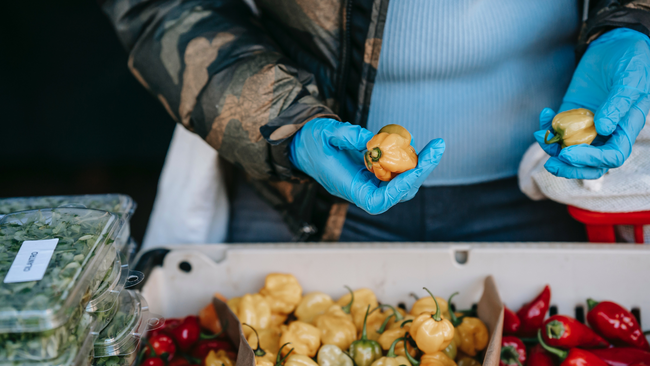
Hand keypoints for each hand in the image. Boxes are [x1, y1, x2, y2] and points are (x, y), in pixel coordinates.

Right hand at [290, 118, 444, 214]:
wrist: (303, 145)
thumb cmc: (311, 141)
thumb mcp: (324, 132)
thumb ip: (347, 134)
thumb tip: (372, 140)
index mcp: (347, 187)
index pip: (378, 200)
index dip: (399, 188)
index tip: (415, 168)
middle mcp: (361, 189)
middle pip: (398, 192)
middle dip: (421, 171)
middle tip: (437, 147)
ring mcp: (369, 182)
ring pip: (402, 184)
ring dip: (420, 166)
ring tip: (432, 147)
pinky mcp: (374, 173)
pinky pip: (398, 173)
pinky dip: (410, 161)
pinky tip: (416, 146)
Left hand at [534, 28, 649, 178]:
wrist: (615, 42)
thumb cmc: (631, 59)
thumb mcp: (630, 78)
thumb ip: (618, 103)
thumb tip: (603, 129)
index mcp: (626, 127)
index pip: (613, 156)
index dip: (592, 160)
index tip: (569, 152)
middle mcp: (607, 131)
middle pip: (591, 163)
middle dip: (570, 168)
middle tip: (551, 163)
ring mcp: (587, 124)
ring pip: (570, 150)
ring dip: (552, 150)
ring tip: (540, 135)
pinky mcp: (571, 115)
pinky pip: (557, 130)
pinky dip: (547, 128)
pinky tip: (544, 114)